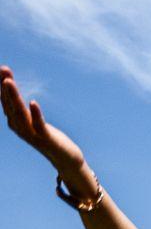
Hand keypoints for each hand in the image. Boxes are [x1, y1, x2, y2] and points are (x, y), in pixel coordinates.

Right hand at [1, 65, 91, 187]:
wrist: (66, 159)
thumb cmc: (50, 138)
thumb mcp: (34, 121)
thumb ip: (24, 110)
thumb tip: (16, 95)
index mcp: (16, 122)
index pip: (6, 101)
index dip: (2, 85)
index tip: (2, 69)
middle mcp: (20, 128)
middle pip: (10, 104)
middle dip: (5, 86)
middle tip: (3, 69)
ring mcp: (31, 134)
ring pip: (20, 113)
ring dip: (14, 96)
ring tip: (9, 81)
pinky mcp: (46, 139)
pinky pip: (38, 125)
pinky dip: (35, 113)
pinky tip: (33, 102)